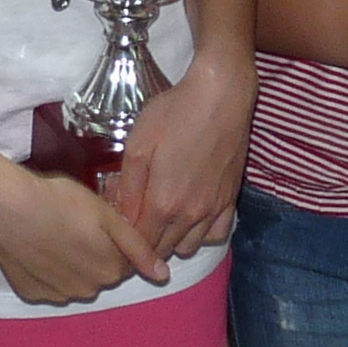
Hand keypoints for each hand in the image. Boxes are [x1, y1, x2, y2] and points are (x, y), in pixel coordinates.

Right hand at [0, 165, 168, 305]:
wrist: (5, 207)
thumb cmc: (59, 202)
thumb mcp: (107, 215)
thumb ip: (138, 247)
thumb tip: (162, 274)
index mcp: (110, 269)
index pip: (125, 261)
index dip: (114, 240)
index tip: (99, 222)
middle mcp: (88, 289)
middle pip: (101, 272)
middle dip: (95, 253)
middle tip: (76, 224)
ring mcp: (58, 294)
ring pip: (76, 279)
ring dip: (72, 262)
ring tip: (55, 233)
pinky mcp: (32, 293)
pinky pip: (49, 284)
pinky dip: (47, 269)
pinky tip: (38, 246)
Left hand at [107, 52, 251, 259]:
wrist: (221, 96)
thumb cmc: (174, 114)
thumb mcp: (138, 145)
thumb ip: (128, 188)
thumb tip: (120, 217)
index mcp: (163, 203)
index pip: (140, 246)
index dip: (125, 246)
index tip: (116, 235)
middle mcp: (190, 214)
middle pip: (163, 250)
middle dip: (145, 245)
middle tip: (134, 222)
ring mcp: (214, 209)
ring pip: (189, 247)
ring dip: (172, 241)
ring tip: (161, 219)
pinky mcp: (231, 199)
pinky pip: (216, 234)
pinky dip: (201, 234)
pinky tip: (192, 216)